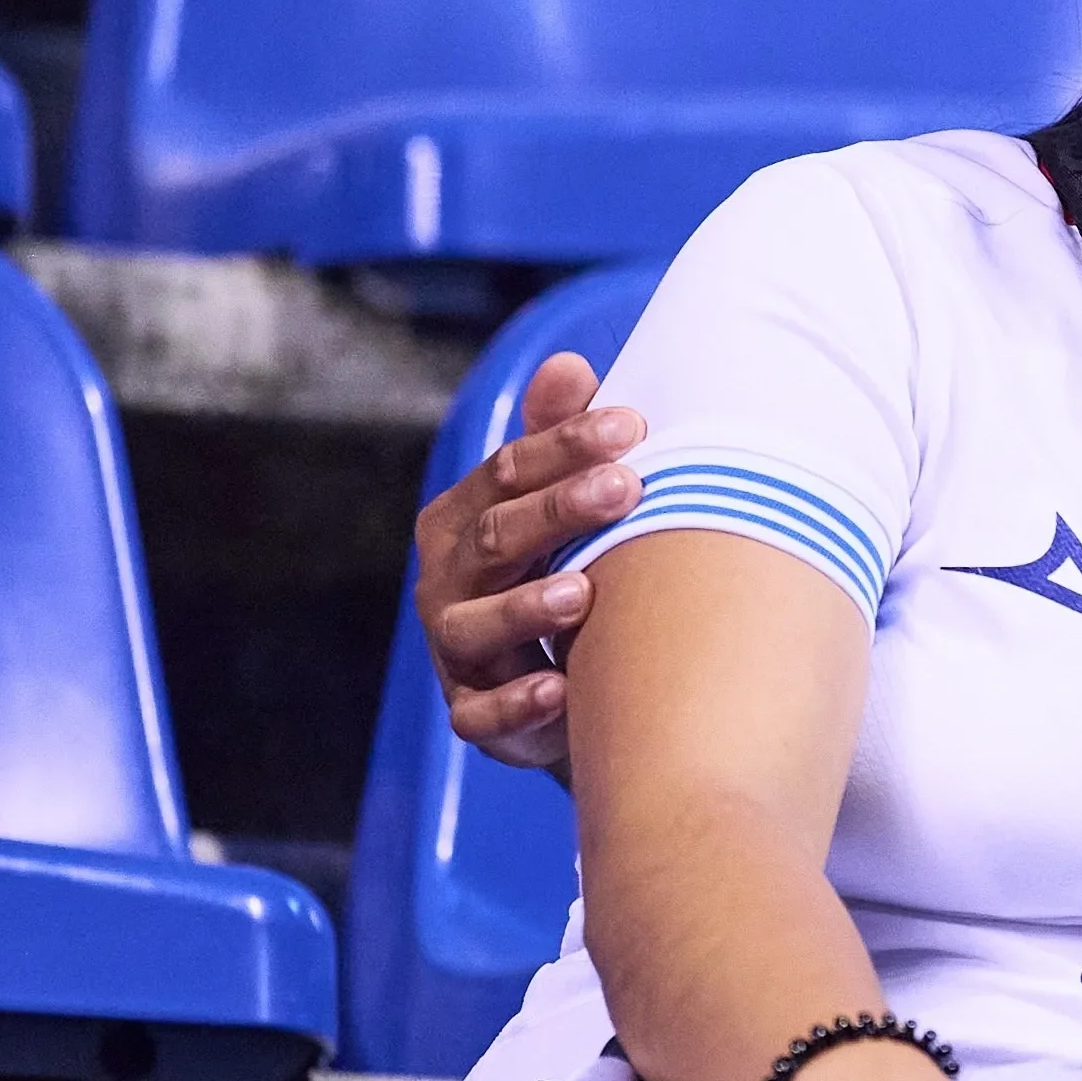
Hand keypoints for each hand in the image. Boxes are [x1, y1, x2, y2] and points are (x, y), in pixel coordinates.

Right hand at [413, 352, 643, 770]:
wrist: (559, 686)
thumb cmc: (556, 570)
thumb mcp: (556, 504)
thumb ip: (557, 439)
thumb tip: (570, 364)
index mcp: (464, 521)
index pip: (506, 472)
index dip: (564, 446)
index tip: (633, 425)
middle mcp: (448, 583)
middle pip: (493, 538)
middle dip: (556, 511)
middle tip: (626, 487)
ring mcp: (457, 652)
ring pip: (473, 628)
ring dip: (526, 609)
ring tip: (584, 593)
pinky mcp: (475, 715)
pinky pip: (481, 716)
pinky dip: (517, 705)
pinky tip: (562, 690)